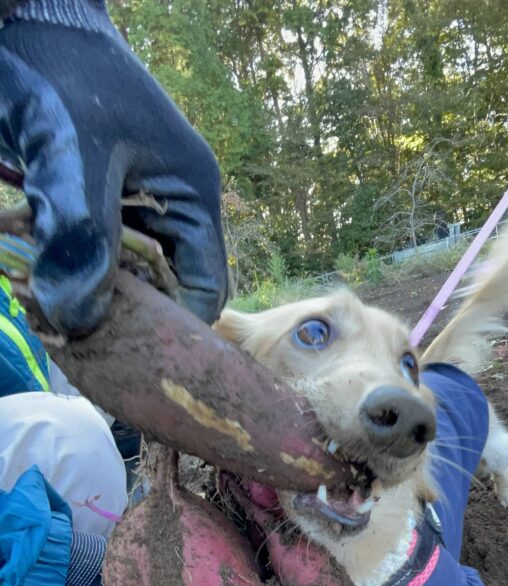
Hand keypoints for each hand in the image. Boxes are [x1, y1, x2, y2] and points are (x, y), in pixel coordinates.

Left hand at [0, 19, 227, 333]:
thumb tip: (80, 322)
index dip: (176, 328)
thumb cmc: (63, 80)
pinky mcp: (100, 199)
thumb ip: (82, 244)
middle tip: (85, 336)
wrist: (25, 20)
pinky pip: (97, 253)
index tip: (133, 353)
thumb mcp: (73, 164)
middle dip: (131, 314)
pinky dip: (72, 270)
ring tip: (58, 309)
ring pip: (128, 274)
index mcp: (194, 196)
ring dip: (95, 292)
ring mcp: (137, 202)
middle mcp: (174, 205)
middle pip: (167, 288)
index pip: (205, 288)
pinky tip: (44, 279)